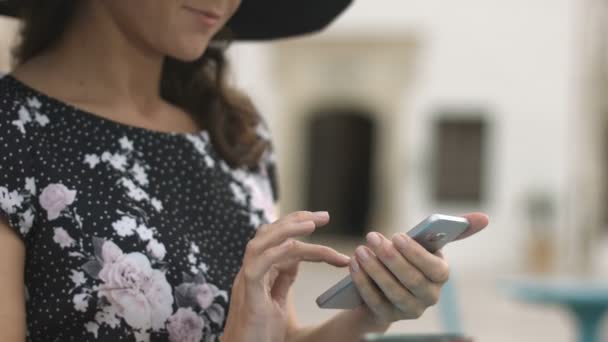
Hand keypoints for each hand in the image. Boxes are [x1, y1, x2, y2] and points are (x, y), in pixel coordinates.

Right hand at [222, 211, 350, 341]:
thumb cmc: (258, 334)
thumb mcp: (276, 302)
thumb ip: (282, 280)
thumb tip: (295, 260)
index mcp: (258, 271)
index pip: (277, 238)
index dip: (297, 225)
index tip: (322, 219)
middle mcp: (250, 270)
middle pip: (269, 233)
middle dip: (297, 220)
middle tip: (324, 216)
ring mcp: (246, 282)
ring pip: (260, 244)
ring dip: (286, 230)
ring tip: (311, 225)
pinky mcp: (247, 296)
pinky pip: (256, 268)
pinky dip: (274, 254)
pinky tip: (293, 245)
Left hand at [349, 213, 488, 324]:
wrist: (387, 285)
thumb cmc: (409, 258)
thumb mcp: (426, 243)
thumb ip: (454, 230)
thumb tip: (484, 217)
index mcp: (440, 276)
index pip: (434, 269)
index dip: (415, 253)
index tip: (397, 235)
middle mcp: (429, 297)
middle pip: (411, 280)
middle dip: (390, 258)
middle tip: (372, 237)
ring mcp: (408, 310)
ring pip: (392, 291)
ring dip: (374, 269)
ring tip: (360, 251)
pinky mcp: (387, 317)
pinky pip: (374, 301)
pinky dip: (363, 282)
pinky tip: (353, 265)